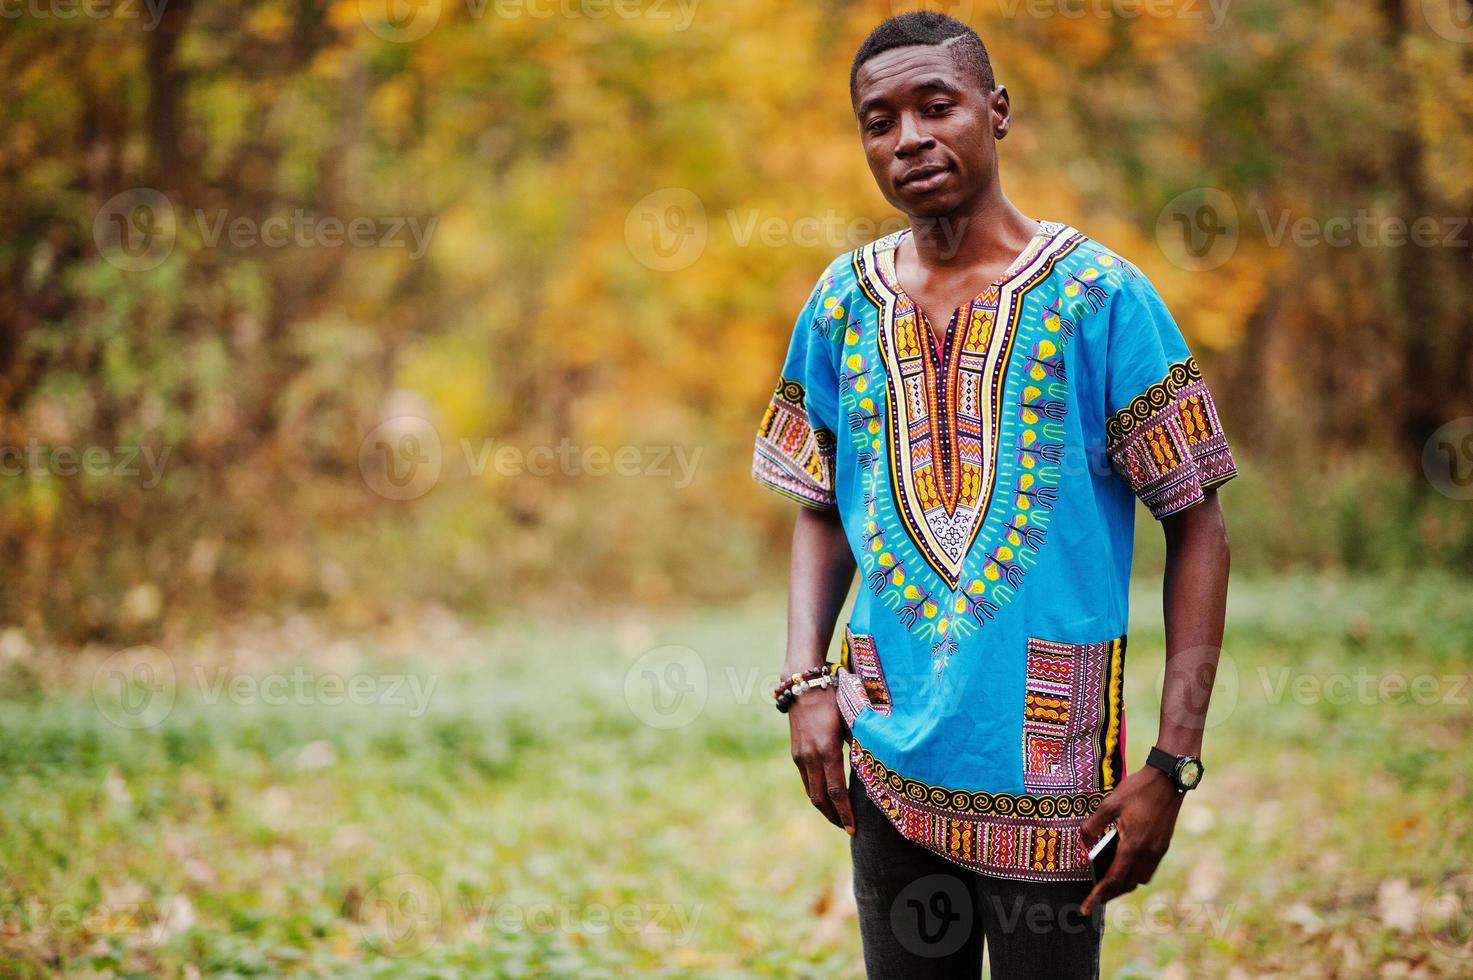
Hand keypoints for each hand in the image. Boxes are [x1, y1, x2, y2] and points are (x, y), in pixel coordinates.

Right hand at [787, 686, 854, 834]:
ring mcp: (800, 756)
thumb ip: (860, 742)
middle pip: (820, 798)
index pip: (836, 791)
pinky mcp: (796, 752)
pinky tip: (826, 795)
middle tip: (847, 829)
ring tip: (838, 817)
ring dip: (824, 807)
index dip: (845, 812)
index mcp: (827, 750)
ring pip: (810, 791)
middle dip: (833, 817)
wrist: (803, 684)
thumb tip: (874, 763)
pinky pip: (806, 780)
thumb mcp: (851, 719)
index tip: (852, 829)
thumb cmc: (833, 698)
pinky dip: (816, 793)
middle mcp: (810, 757)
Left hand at [1078, 766, 1184, 915]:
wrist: (1168, 780)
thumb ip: (1093, 825)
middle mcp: (1148, 853)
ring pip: (1140, 878)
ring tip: (1106, 883)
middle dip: (1110, 894)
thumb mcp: (1109, 803)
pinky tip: (1123, 865)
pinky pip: (1148, 868)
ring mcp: (1158, 850)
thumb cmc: (1137, 790)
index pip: (1114, 879)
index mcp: (1133, 844)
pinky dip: (1135, 873)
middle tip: (1093, 898)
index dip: (1098, 895)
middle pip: (1128, 884)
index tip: (1087, 907)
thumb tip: (1084, 842)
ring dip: (1124, 884)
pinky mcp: (1163, 845)